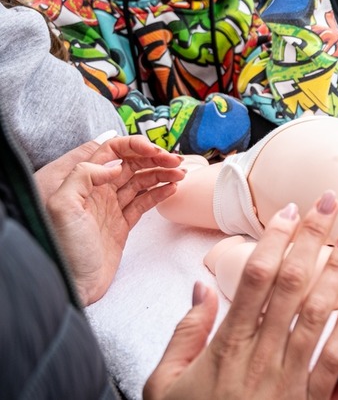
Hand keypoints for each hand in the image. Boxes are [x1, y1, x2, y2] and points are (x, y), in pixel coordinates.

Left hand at [45, 138, 184, 304]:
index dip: (134, 146)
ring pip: (141, 181)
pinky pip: (143, 202)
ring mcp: (111, 207)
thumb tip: (114, 166)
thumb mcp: (62, 206)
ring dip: (162, 174)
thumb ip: (83, 176)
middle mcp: (97, 191)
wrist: (71, 285)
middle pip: (131, 164)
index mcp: (83, 182)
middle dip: (155, 159)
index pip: (111, 151)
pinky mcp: (122, 224)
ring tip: (180, 174)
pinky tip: (172, 189)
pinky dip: (159, 193)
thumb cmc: (63, 249)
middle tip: (176, 161)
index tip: (155, 151)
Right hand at [145, 192, 337, 399]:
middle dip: (312, 240)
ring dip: (337, 271)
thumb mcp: (163, 385)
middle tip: (330, 201)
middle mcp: (259, 358)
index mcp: (224, 349)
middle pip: (291, 286)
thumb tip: (202, 288)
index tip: (290, 210)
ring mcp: (288, 380)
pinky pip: (334, 359)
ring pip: (318, 315)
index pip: (254, 281)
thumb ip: (184, 334)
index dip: (275, 241)